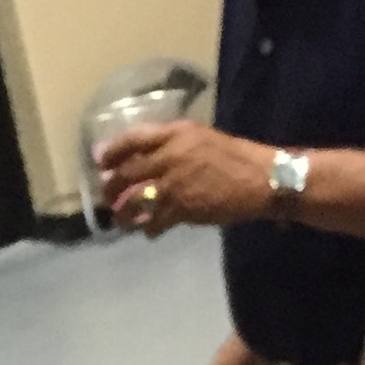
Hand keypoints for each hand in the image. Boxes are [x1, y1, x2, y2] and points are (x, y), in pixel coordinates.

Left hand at [98, 121, 273, 235]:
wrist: (263, 179)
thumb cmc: (237, 158)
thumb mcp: (203, 139)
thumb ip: (174, 145)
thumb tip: (147, 158)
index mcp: (176, 134)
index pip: (133, 139)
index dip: (113, 151)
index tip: (101, 162)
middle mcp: (170, 155)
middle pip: (127, 173)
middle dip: (111, 188)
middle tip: (108, 197)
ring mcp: (173, 183)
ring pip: (134, 200)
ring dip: (124, 213)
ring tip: (122, 219)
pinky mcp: (181, 208)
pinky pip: (154, 221)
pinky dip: (149, 228)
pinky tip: (150, 231)